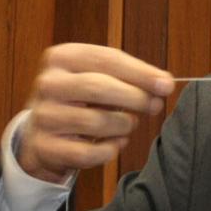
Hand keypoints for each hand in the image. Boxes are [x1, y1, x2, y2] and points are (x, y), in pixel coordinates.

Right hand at [17, 44, 175, 183]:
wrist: (44, 132)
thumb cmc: (82, 100)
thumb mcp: (102, 78)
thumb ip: (132, 77)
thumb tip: (164, 83)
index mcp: (63, 57)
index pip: (106, 59)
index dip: (140, 72)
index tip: (166, 85)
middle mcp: (48, 84)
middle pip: (98, 87)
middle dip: (134, 98)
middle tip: (154, 105)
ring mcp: (44, 116)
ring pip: (95, 122)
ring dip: (123, 126)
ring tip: (128, 124)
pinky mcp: (45, 147)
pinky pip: (88, 152)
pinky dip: (110, 150)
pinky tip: (114, 143)